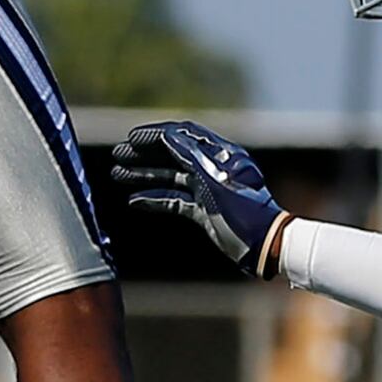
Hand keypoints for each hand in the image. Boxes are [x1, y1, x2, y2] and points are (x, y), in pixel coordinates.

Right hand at [112, 121, 289, 276]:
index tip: (131, 138)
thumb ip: (191, 156)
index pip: (182, 135)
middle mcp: (212, 168)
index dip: (156, 135)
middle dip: (144, 153)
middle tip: (118, 155)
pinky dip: (155, 199)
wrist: (264, 246)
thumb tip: (167, 135)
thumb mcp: (215, 182)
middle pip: (173, 154)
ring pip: (171, 176)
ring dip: (145, 174)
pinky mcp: (205, 210)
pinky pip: (175, 199)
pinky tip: (135, 201)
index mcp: (219, 155)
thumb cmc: (244, 213)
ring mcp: (208, 189)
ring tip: (118, 173)